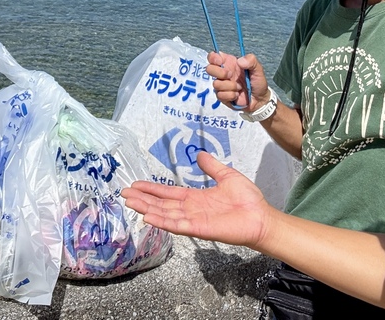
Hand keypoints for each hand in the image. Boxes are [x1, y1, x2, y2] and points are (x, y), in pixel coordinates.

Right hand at [122, 152, 269, 248]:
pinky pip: (177, 225)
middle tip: (124, 194)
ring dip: (147, 209)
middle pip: (161, 204)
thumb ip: (211, 167)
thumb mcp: (227, 176)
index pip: (168, 193)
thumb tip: (199, 154)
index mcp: (195, 198)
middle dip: (143, 199)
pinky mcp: (199, 229)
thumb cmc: (247, 200)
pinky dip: (162, 222)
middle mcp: (190, 210)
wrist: (261, 216)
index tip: (136, 185)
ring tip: (130, 203)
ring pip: (165, 214)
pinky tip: (149, 217)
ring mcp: (193, 220)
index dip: (151, 189)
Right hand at [206, 51, 270, 109]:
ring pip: (216, 84)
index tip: (220, 61)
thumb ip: (251, 61)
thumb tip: (240, 61)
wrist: (260, 99)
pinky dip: (231, 95)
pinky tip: (237, 95)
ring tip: (239, 88)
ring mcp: (221, 85)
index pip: (213, 57)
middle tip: (231, 75)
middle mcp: (222, 73)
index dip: (213, 58)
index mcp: (229, 63)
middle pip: (209, 69)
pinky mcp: (222, 96)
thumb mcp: (258, 69)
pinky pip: (220, 95)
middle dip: (220, 73)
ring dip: (230, 86)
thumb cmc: (257, 82)